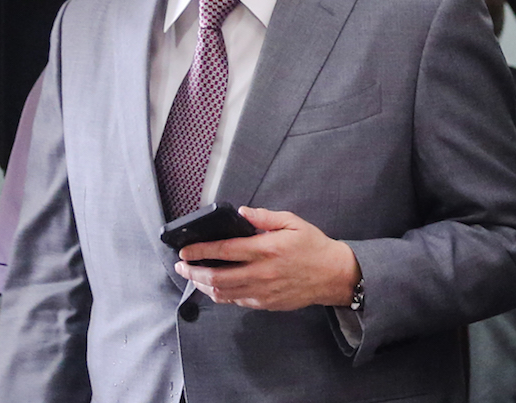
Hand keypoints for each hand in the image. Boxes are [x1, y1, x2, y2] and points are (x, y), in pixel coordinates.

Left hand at [174, 206, 359, 310]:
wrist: (334, 276)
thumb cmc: (313, 247)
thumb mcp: (292, 222)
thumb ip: (264, 217)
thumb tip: (241, 211)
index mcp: (266, 250)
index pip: (224, 251)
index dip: (200, 251)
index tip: (184, 250)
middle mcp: (261, 273)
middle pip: (218, 278)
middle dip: (193, 273)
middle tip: (181, 267)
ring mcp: (263, 292)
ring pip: (224, 294)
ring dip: (203, 286)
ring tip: (192, 277)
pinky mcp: (266, 304)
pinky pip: (237, 302)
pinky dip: (221, 295)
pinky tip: (213, 287)